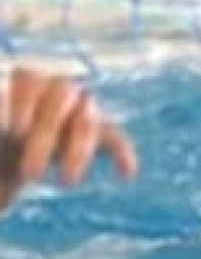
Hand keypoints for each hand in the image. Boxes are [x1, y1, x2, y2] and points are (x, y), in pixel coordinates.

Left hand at [0, 68, 137, 214]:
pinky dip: (122, 154)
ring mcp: (80, 109)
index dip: (24, 103)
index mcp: (25, 81)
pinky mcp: (98, 132)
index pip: (29, 79)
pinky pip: (114, 138)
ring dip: (78, 151)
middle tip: (29, 174)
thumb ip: (0, 122)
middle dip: (46, 135)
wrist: (11, 150)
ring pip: (86, 121)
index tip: (15, 131)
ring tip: (66, 183)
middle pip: (61, 98)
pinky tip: (126, 173)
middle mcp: (56, 90)